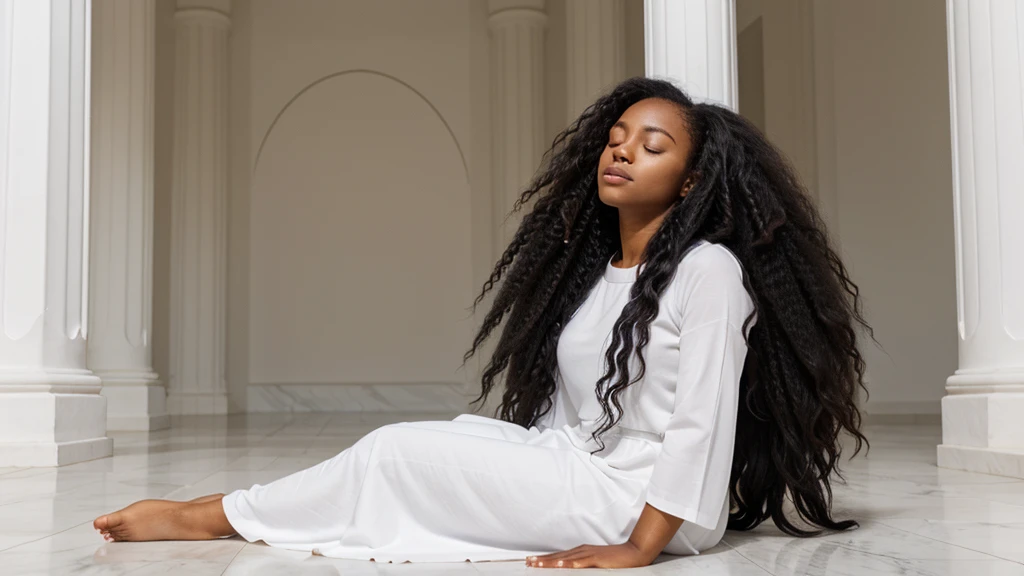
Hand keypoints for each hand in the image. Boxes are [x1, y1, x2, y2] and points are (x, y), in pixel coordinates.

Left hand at [525, 542, 654, 568]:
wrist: (634, 553)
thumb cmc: (617, 559)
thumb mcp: (597, 563)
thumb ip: (584, 566)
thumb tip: (570, 569)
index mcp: (581, 552)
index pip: (559, 556)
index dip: (544, 559)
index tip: (532, 560)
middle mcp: (582, 551)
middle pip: (558, 556)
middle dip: (541, 560)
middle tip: (527, 561)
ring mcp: (588, 554)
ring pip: (564, 559)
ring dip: (549, 562)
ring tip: (536, 564)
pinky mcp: (596, 559)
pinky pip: (580, 562)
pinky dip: (568, 564)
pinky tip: (559, 566)